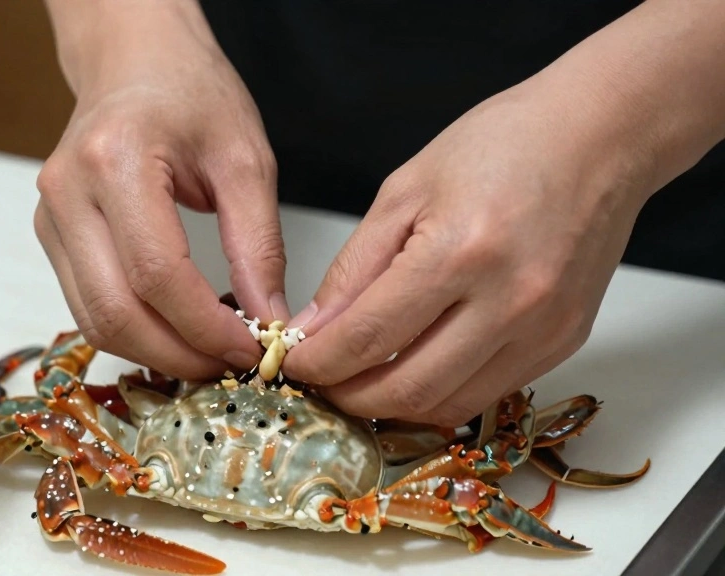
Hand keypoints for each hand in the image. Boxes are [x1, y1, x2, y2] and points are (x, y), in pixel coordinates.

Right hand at [35, 1, 284, 378]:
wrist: (134, 61)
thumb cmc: (190, 92)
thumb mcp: (245, 159)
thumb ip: (258, 245)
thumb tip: (269, 320)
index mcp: (115, 161)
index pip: (157, 275)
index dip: (205, 328)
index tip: (251, 349)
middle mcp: (68, 193)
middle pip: (114, 312)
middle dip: (178, 355)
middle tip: (231, 366)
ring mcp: (50, 217)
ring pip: (93, 320)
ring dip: (153, 353)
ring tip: (208, 354)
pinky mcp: (51, 235)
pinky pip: (87, 305)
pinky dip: (133, 331)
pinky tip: (176, 331)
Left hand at [282, 80, 656, 426]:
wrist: (598, 139)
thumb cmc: (502, 146)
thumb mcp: (404, 191)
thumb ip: (354, 269)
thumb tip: (316, 330)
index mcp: (459, 252)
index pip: (368, 338)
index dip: (318, 363)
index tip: (293, 364)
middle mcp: (509, 302)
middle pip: (408, 389)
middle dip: (348, 396)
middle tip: (321, 383)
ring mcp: (544, 330)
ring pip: (448, 406)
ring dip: (394, 405)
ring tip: (362, 380)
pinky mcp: (564, 343)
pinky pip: (488, 393)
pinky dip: (441, 392)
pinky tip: (416, 368)